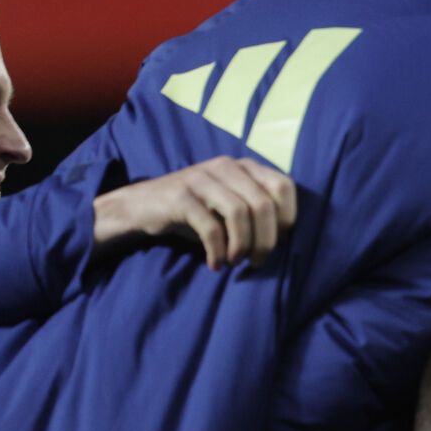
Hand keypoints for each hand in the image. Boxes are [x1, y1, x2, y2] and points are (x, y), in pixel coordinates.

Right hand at [92, 156, 296, 268]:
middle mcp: (225, 166)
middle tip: (257, 262)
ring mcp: (201, 178)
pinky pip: (211, 227)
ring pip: (240, 213)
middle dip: (267, 241)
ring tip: (236, 262)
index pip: (284, 186)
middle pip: (264, 204)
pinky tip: (215, 264)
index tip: (278, 242)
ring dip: (243, 246)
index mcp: (244, 166)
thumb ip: (258, 212)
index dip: (287, 218)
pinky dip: (217, 251)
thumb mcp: (231, 207)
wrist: (142, 207)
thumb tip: (287, 240)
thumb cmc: (196, 213)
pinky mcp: (180, 196)